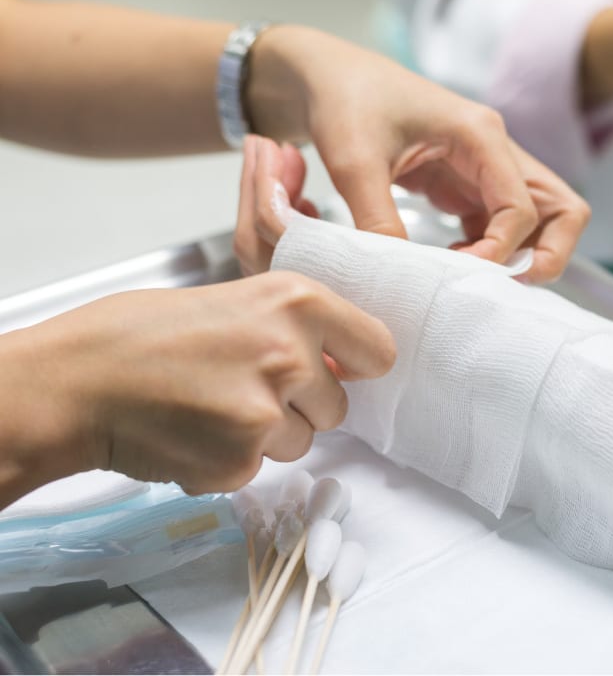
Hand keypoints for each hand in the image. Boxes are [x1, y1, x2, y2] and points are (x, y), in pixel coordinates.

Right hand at [0, 273, 393, 495]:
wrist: (78, 379)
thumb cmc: (143, 333)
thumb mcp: (237, 299)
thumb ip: (295, 326)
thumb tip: (337, 359)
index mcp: (297, 303)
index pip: (379, 349)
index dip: (358, 364)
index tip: (342, 369)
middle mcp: (293, 356)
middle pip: (338, 406)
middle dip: (302, 406)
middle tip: (245, 385)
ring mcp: (268, 414)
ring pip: (301, 442)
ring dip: (266, 434)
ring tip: (211, 405)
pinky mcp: (240, 461)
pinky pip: (258, 468)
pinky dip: (231, 459)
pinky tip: (194, 431)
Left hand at [241, 28, 589, 282]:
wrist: (326, 78)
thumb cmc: (345, 102)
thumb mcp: (354, 162)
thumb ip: (378, 219)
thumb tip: (403, 274)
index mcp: (480, 135)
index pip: (522, 207)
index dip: (500, 249)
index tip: (458, 272)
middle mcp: (495, 151)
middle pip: (560, 210)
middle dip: (547, 255)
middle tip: (506, 287)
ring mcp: (485, 169)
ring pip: (538, 220)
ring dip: (520, 255)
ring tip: (471, 277)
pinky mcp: (466, 185)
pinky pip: (500, 225)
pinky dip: (490, 251)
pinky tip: (450, 263)